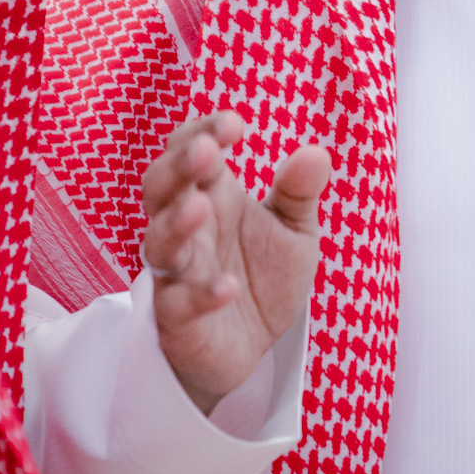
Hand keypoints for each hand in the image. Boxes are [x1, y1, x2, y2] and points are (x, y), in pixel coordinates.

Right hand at [140, 111, 331, 416]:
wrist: (252, 348)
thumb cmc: (262, 278)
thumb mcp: (294, 232)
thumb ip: (300, 194)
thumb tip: (315, 153)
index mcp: (211, 196)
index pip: (189, 151)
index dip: (203, 132)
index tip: (236, 124)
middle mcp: (187, 230)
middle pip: (159, 188)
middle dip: (177, 166)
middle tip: (206, 151)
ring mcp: (177, 274)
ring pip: (159, 243)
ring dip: (175, 223)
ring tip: (201, 207)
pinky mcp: (178, 320)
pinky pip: (179, 304)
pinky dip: (201, 294)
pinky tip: (228, 287)